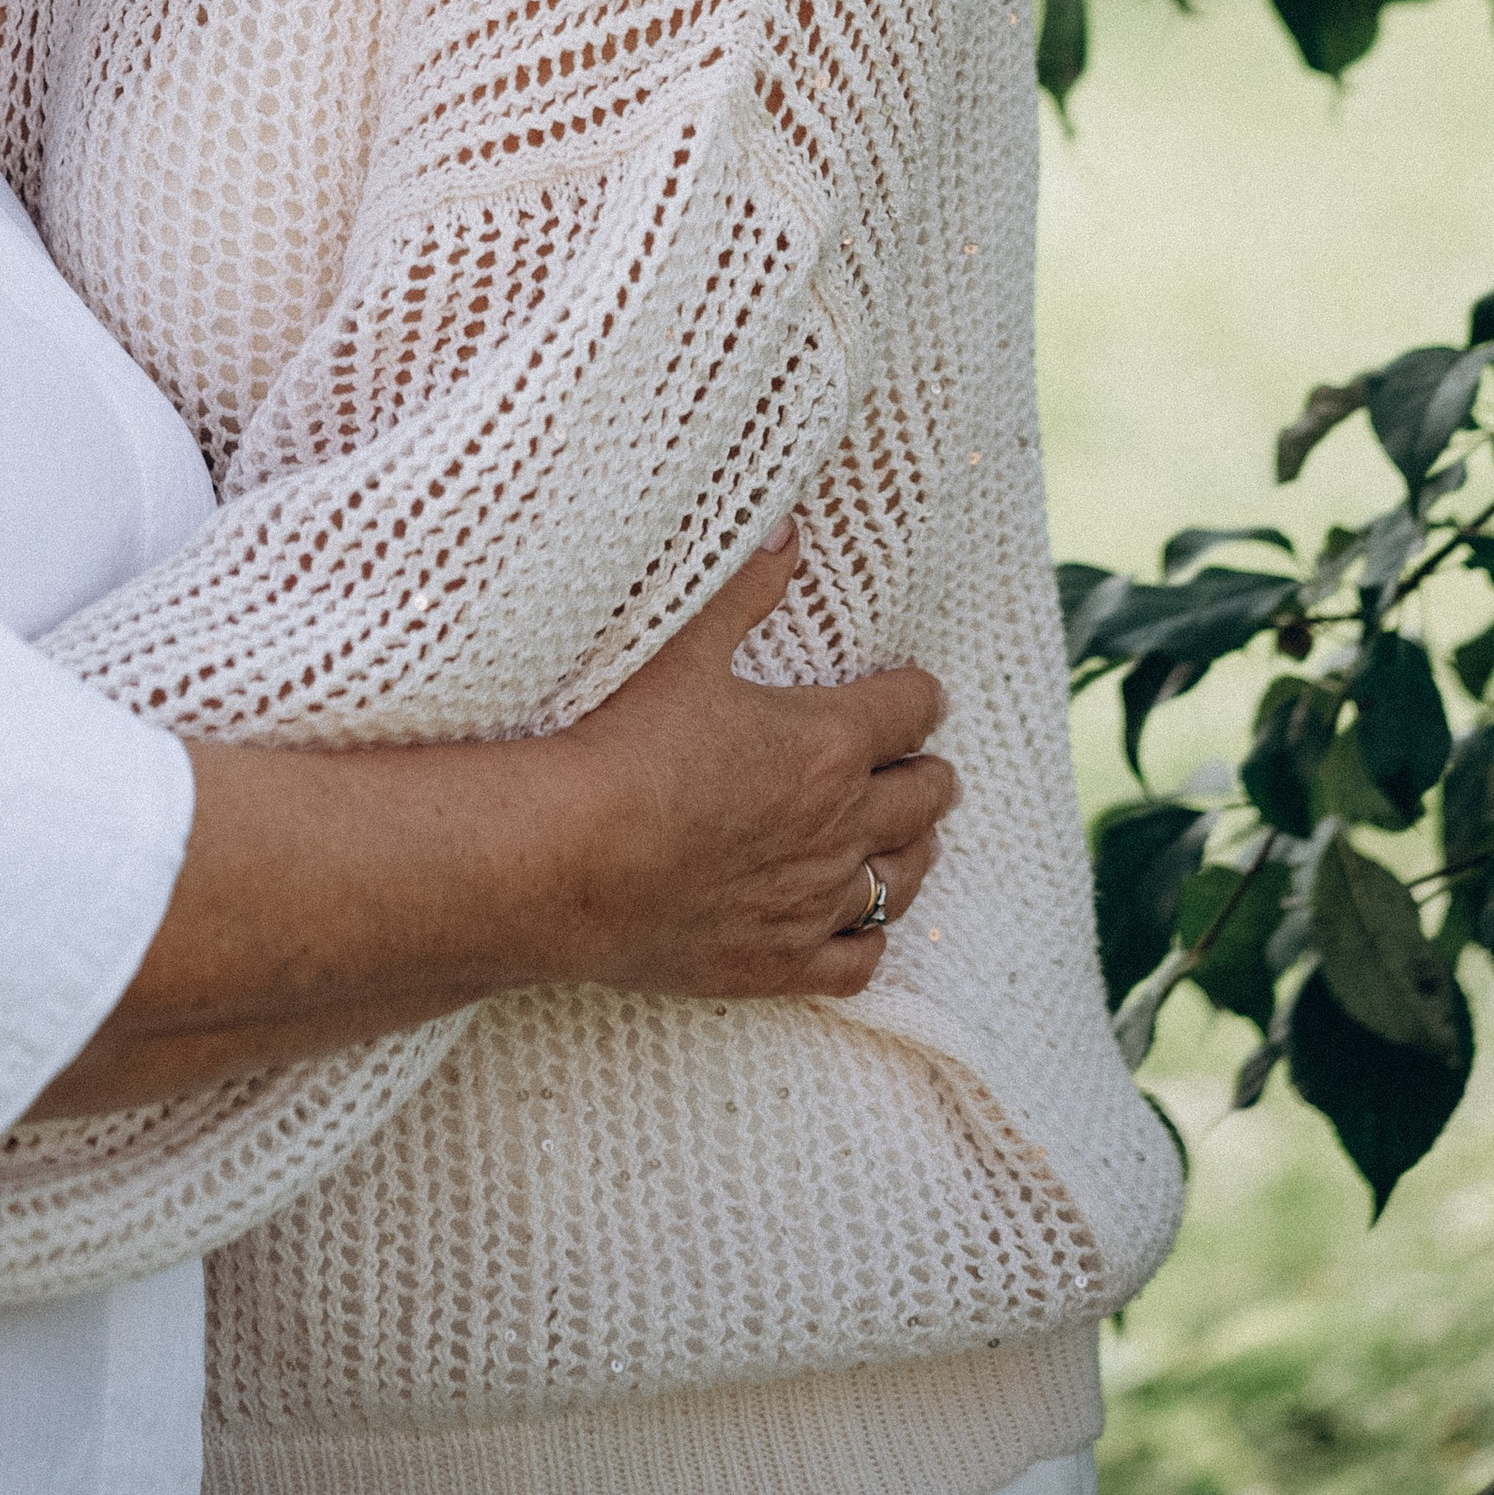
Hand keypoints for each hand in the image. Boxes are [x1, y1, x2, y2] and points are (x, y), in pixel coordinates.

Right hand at [553, 525, 955, 1002]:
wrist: (565, 859)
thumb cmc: (621, 743)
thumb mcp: (683, 648)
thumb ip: (745, 588)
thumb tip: (790, 530)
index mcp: (828, 743)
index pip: (912, 709)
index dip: (918, 694)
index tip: (912, 690)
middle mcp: (840, 826)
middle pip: (927, 796)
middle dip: (928, 772)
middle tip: (917, 761)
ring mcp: (814, 903)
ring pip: (904, 879)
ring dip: (912, 850)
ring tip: (905, 836)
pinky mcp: (780, 964)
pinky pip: (861, 962)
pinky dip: (869, 941)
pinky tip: (860, 927)